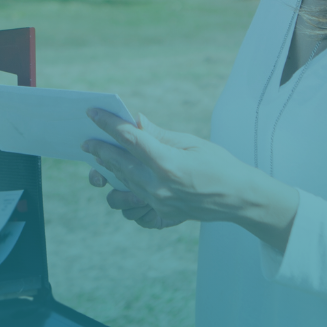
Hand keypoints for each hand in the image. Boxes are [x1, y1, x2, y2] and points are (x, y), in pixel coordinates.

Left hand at [81, 108, 299, 250]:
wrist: (239, 199)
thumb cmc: (220, 165)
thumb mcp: (191, 143)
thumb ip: (159, 134)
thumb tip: (135, 121)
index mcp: (167, 163)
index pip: (129, 138)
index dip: (108, 124)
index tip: (92, 113)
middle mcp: (158, 185)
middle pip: (118, 163)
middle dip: (99, 150)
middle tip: (87, 140)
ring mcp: (158, 202)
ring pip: (120, 185)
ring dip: (109, 171)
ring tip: (105, 160)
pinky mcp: (160, 212)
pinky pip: (132, 203)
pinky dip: (125, 189)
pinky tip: (124, 180)